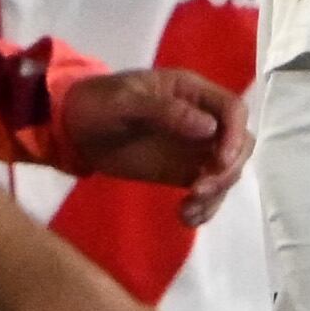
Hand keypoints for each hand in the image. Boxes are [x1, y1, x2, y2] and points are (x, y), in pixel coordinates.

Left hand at [55, 66, 251, 215]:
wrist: (71, 128)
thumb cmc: (96, 105)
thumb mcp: (124, 102)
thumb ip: (165, 111)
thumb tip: (209, 128)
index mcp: (192, 92)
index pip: (233, 110)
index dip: (234, 136)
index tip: (220, 162)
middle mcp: (202, 118)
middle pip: (239, 143)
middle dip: (227, 169)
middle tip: (199, 190)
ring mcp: (194, 147)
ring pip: (225, 171)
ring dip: (216, 194)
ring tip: (188, 209)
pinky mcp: (182, 171)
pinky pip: (206, 190)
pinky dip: (204, 207)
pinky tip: (186, 218)